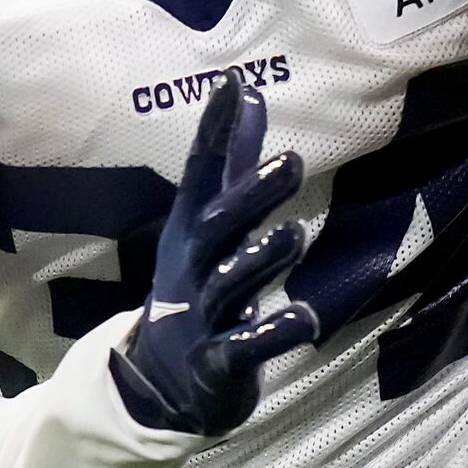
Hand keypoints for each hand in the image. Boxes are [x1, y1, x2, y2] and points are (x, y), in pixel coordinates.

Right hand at [111, 76, 316, 435]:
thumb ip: (234, 162)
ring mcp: (203, 315)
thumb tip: (250, 93)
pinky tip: (305, 320)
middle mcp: (194, 266)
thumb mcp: (210, 223)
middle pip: (217, 227)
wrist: (162, 381)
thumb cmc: (198, 286)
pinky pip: (246, 345)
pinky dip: (273, 333)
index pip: (201, 174)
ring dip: (261, 259)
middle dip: (250, 196)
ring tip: (294, 233)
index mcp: (191, 230)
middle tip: (291, 161)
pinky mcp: (219, 360)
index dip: (215, 132)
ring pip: (231, 284)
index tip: (236, 86)